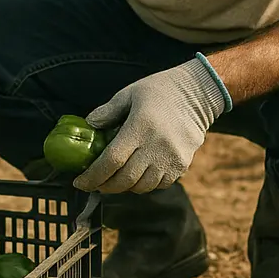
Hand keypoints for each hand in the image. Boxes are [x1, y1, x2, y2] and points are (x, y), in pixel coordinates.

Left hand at [74, 56, 228, 194]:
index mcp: (140, 127)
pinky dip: (145, 184)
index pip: (111, 161)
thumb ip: (108, 111)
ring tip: (115, 179)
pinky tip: (138, 174)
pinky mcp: (182, 164)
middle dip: (105, 186)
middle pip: (125, 179)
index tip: (80, 182)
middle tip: (94, 183)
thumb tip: (89, 124)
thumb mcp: (130, 93)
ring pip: (142, 186)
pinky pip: (159, 184)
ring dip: (125, 187)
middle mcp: (156, 146)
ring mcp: (171, 158)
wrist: (198, 92)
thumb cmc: (160, 90)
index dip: (93, 176)